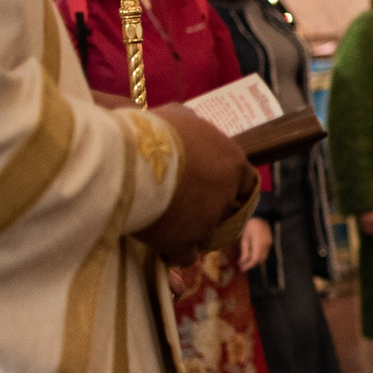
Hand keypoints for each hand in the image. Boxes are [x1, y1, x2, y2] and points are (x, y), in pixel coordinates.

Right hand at [137, 106, 248, 262]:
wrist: (127, 158)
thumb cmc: (151, 131)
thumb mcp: (176, 116)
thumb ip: (191, 124)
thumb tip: (190, 123)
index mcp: (231, 160)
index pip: (245, 181)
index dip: (230, 188)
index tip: (214, 191)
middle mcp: (226, 193)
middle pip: (226, 211)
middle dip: (210, 212)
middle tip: (187, 210)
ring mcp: (208, 220)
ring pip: (207, 236)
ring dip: (192, 234)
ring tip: (169, 227)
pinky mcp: (186, 242)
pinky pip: (186, 256)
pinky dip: (175, 252)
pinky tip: (162, 246)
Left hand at [237, 216, 272, 272]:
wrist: (261, 216)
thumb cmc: (250, 225)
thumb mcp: (244, 238)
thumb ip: (244, 251)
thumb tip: (241, 262)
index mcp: (258, 244)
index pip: (254, 259)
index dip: (248, 265)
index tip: (241, 269)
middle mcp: (266, 245)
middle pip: (260, 259)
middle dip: (251, 264)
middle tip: (242, 266)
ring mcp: (269, 244)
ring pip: (263, 257)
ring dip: (255, 260)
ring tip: (246, 261)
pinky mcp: (270, 242)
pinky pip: (264, 252)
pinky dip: (258, 256)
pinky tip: (252, 254)